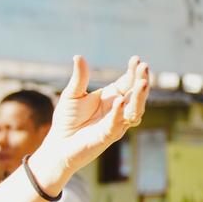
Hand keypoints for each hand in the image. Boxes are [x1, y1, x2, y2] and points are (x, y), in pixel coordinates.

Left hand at [36, 55, 150, 182]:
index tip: (136, 59)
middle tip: (144, 66)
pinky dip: (119, 113)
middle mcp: (118, 110)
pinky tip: (119, 101)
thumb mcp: (72, 95)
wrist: (58, 145)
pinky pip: (117, 124)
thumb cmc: (67, 120)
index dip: (134, 71)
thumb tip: (78, 57)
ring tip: (142, 82)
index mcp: (112, 97)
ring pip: (134, 110)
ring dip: (139, 97)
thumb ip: (79, 78)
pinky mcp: (107, 136)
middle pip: (136, 94)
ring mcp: (116, 123)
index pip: (128, 82)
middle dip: (142, 81)